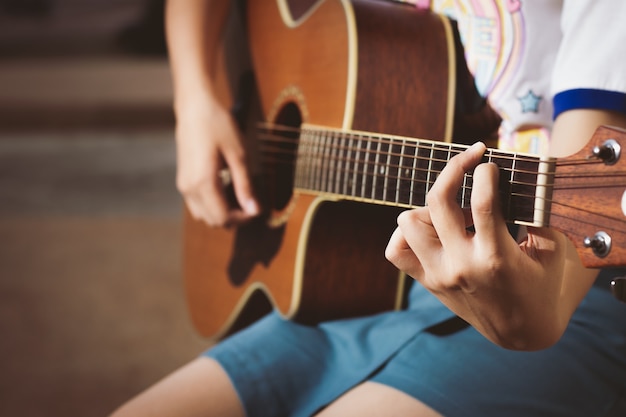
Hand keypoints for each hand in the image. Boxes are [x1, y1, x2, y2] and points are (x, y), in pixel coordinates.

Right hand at [175, 93, 258, 226]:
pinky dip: (213, 204)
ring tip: (239, 194)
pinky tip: (226, 187)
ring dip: (223, 212)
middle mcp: (189, 189)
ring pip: (204, 215)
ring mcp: (183, 185)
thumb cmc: (218, 126)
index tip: (257, 208)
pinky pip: (198, 204)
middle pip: (213, 220)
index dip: (243, 218)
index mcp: (203, 183)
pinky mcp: (183, 180)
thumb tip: (254, 210)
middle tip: (251, 202)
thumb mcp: (238, 155)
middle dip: (234, 217)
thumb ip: (245, 185)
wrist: (195, 107)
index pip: (223, 217)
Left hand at [385, 142, 567, 349]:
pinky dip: (407, 234)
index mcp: (496, 258)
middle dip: (454, 169)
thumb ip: (536, 215)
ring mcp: (438, 274)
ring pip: (408, 222)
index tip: (489, 162)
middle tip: (471, 158)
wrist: (522, 333)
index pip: (481, 203)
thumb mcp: (552, 253)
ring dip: (430, 208)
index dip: (484, 173)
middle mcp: (460, 265)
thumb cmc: (542, 287)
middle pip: (437, 202)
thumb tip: (516, 177)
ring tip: (454, 211)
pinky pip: (396, 250)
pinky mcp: (427, 281)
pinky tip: (432, 230)